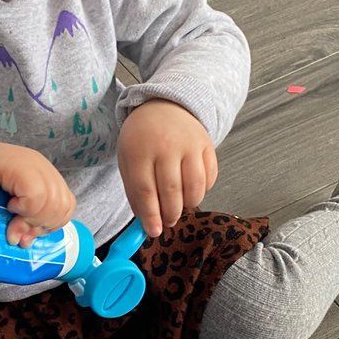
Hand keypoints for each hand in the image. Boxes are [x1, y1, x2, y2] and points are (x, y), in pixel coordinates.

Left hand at [0, 140, 75, 246]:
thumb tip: (14, 239)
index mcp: (17, 164)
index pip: (37, 194)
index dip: (27, 213)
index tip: (9, 214)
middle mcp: (38, 165)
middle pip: (55, 202)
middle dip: (37, 224)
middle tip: (17, 235)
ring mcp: (47, 171)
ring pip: (64, 204)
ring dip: (48, 224)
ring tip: (27, 233)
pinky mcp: (50, 179)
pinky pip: (66, 202)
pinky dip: (55, 219)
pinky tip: (37, 225)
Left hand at [117, 99, 217, 236]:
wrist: (163, 106)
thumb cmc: (142, 140)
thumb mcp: (129, 162)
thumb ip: (136, 193)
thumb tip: (149, 225)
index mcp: (139, 150)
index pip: (146, 191)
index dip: (151, 216)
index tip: (154, 232)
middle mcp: (166, 145)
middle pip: (171, 192)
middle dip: (171, 214)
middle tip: (168, 221)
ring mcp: (189, 143)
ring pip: (195, 187)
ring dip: (189, 205)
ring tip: (181, 206)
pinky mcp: (206, 144)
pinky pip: (210, 177)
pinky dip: (203, 190)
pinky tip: (192, 190)